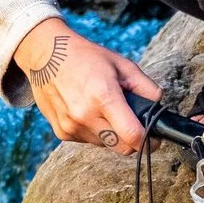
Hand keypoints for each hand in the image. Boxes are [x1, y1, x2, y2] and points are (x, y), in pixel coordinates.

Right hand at [15, 16, 157, 154]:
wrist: (45, 55)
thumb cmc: (86, 57)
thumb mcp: (122, 65)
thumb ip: (146, 87)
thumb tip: (158, 106)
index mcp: (104, 96)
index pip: (133, 136)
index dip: (149, 142)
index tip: (154, 139)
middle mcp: (85, 115)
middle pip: (121, 147)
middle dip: (131, 139)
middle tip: (132, 124)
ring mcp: (71, 126)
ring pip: (104, 145)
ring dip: (110, 134)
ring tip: (103, 109)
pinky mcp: (61, 132)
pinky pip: (87, 141)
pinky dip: (93, 131)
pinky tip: (87, 111)